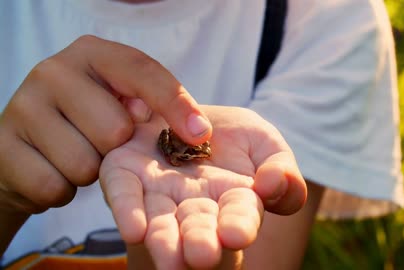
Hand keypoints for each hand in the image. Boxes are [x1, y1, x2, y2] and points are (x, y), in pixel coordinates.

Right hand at [0, 35, 210, 252]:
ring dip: (89, 173)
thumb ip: (152, 104)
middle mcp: (54, 70)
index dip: (176, 103)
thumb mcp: (120, 102)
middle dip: (116, 150)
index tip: (200, 133)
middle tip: (99, 141)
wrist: (26, 150)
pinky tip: (53, 170)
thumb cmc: (87, 123)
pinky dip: (62, 190)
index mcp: (92, 54)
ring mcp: (23, 105)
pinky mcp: (3, 146)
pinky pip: (55, 186)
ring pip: (85, 164)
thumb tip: (193, 129)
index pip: (142, 72)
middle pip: (115, 130)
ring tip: (75, 154)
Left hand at [99, 106, 306, 268]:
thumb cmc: (234, 137)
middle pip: (196, 227)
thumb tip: (271, 183)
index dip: (238, 225)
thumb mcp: (267, 145)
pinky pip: (123, 191)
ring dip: (163, 239)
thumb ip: (282, 170)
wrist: (186, 112)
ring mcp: (158, 192)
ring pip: (159, 220)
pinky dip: (127, 208)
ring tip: (167, 257)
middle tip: (201, 256)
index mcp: (232, 202)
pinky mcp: (125, 173)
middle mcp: (193, 205)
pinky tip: (133, 228)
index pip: (238, 216)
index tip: (235, 234)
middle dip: (199, 241)